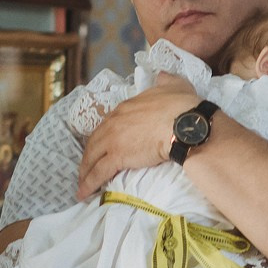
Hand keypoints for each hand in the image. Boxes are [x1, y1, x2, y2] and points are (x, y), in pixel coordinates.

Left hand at [77, 75, 201, 199]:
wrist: (185, 123)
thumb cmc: (183, 106)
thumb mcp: (175, 85)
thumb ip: (166, 81)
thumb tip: (162, 75)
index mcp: (127, 107)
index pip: (109, 124)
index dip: (104, 136)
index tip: (102, 145)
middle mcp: (115, 121)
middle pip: (95, 140)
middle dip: (89, 156)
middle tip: (86, 168)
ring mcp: (114, 139)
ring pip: (93, 157)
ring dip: (85, 172)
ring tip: (82, 185)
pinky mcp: (118, 156)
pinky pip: (99, 172)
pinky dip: (89, 182)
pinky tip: (84, 192)